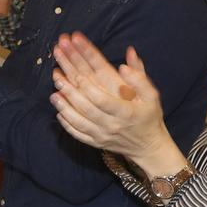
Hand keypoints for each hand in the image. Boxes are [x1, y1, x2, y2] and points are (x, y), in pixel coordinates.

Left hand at [49, 34, 174, 167]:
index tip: (77, 65)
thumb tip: (126, 60)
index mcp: (126, 111)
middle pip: (86, 105)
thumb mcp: (152, 95)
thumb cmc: (149, 115)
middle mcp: (112, 124)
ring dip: (64, 104)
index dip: (88, 84)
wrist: (148, 146)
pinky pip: (77, 133)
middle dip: (70, 85)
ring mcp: (102, 135)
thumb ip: (140, 78)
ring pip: (78, 120)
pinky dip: (66, 122)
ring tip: (54, 87)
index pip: (102, 97)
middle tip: (57, 68)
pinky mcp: (95, 142)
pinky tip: (57, 109)